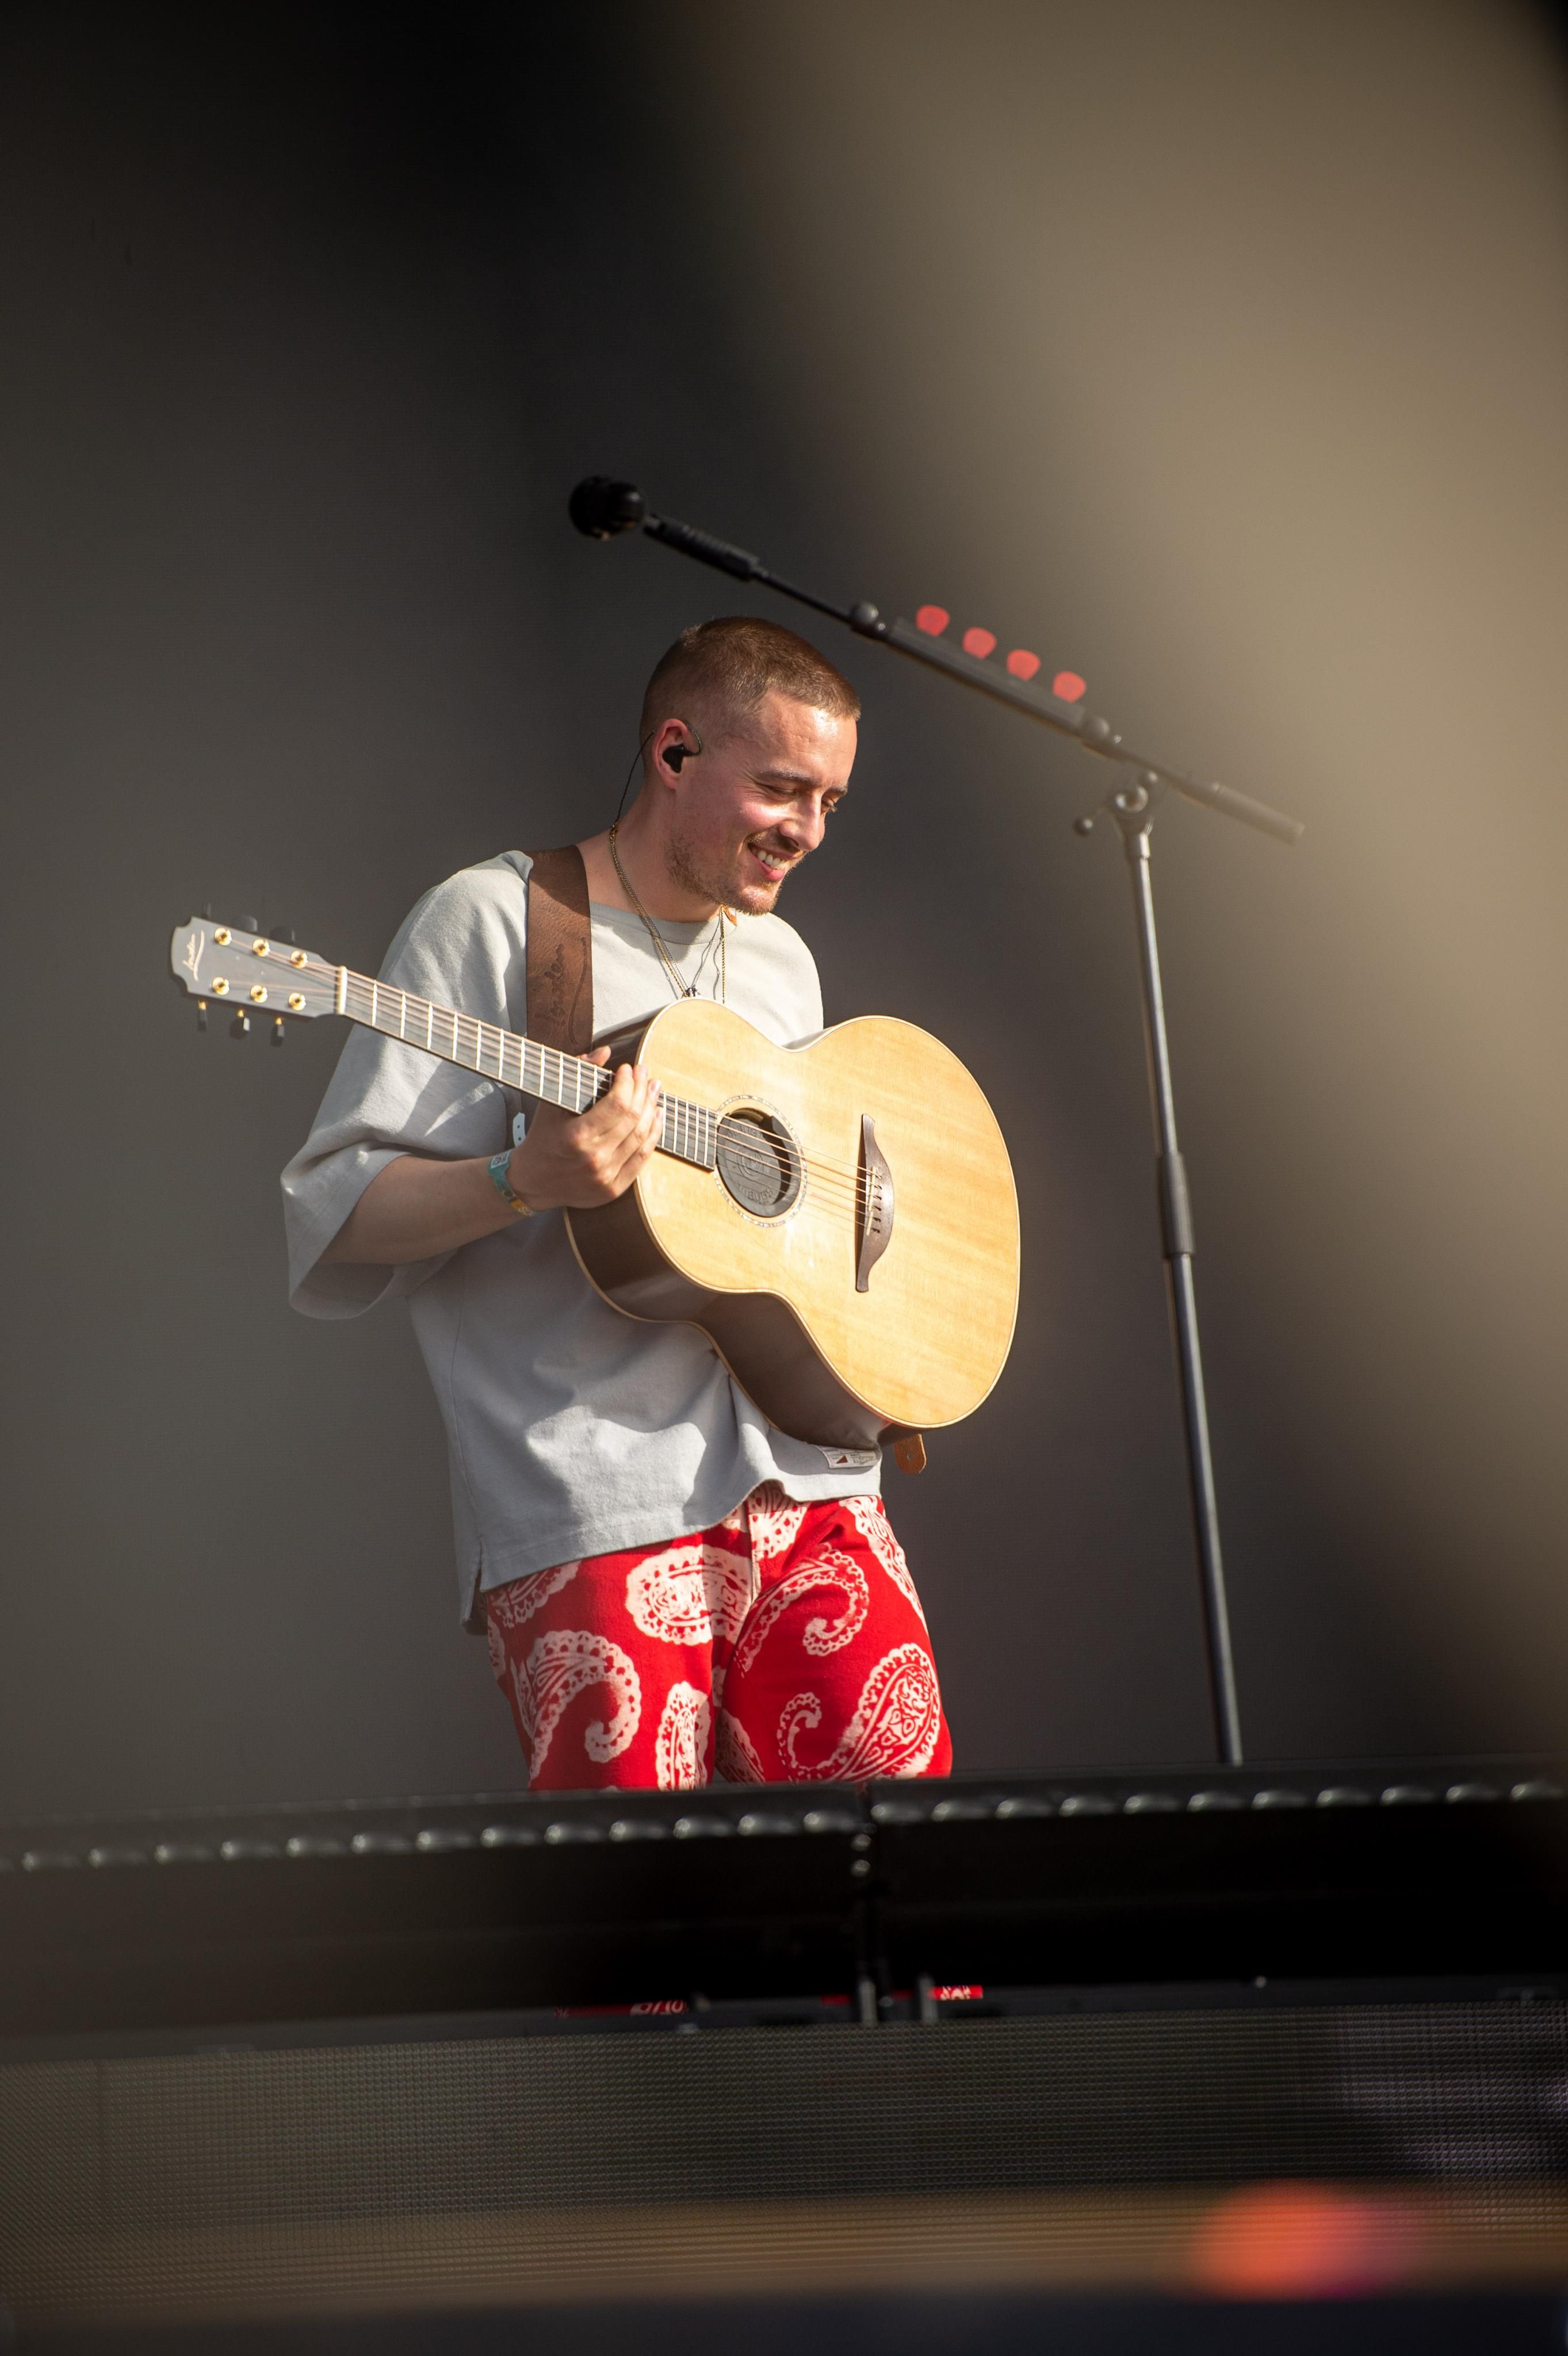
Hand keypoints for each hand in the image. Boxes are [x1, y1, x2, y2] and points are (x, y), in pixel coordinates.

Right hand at [510, 1048, 661, 1210]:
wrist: (532, 1183)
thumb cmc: (541, 1138)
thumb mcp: (551, 1104)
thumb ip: (577, 1073)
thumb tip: (604, 1052)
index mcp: (576, 1137)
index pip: (617, 1104)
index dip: (627, 1082)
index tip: (628, 1069)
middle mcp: (594, 1159)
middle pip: (633, 1118)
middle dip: (642, 1090)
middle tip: (645, 1074)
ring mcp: (606, 1177)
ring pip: (641, 1137)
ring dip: (652, 1109)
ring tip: (653, 1091)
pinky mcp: (613, 1189)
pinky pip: (642, 1158)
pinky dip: (652, 1135)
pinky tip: (655, 1117)